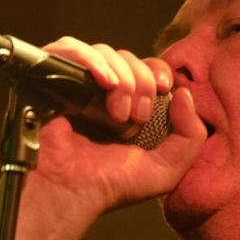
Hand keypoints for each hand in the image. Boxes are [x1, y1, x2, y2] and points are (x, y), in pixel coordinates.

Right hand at [19, 38, 206, 239]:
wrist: (69, 192)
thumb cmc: (110, 185)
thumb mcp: (167, 169)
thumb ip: (190, 136)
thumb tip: (184, 94)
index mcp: (125, 104)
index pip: (146, 67)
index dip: (158, 71)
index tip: (165, 89)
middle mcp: (99, 91)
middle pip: (128, 57)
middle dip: (141, 83)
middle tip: (136, 117)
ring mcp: (74, 82)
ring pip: (104, 51)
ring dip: (121, 79)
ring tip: (117, 114)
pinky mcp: (49, 77)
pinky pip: (69, 48)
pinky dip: (91, 59)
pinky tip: (104, 83)